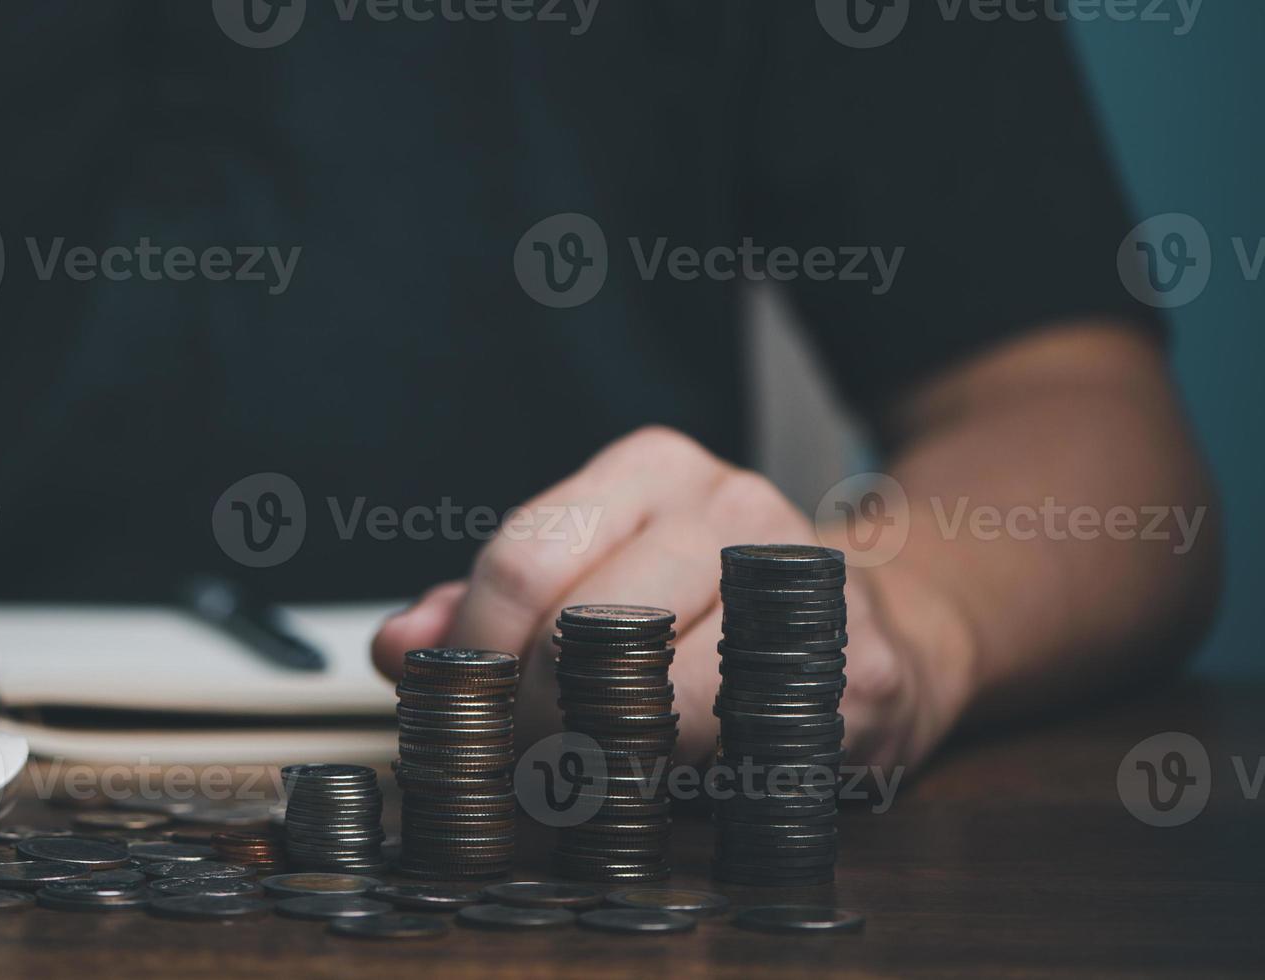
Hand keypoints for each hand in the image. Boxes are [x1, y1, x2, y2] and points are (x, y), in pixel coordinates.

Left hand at [370, 426, 969, 768]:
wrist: (880, 633)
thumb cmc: (706, 613)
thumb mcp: (591, 581)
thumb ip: (485, 609)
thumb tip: (400, 646)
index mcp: (654, 471)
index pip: (524, 558)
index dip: (477, 653)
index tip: (462, 709)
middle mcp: (733, 508)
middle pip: (580, 627)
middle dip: (528, 715)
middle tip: (515, 760)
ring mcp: (802, 585)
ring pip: (653, 696)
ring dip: (594, 759)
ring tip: (580, 776)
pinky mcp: (853, 671)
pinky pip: (728, 747)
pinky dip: (677, 781)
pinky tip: (666, 781)